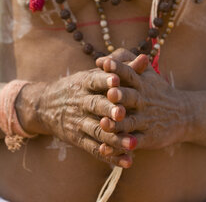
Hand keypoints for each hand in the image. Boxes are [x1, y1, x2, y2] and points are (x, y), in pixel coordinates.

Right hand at [16, 68, 137, 167]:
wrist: (46, 105)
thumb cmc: (79, 86)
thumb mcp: (94, 74)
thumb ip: (122, 68)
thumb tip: (145, 58)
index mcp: (84, 83)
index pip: (94, 80)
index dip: (105, 80)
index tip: (116, 79)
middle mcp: (81, 102)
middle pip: (95, 105)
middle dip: (109, 109)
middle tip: (122, 112)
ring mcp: (78, 122)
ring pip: (97, 130)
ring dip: (114, 137)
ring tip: (132, 143)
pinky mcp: (78, 139)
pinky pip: (94, 148)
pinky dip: (110, 156)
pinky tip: (127, 160)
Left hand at [97, 56, 189, 152]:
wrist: (183, 114)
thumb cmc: (156, 90)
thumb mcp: (146, 73)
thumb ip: (125, 62)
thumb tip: (102, 59)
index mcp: (141, 83)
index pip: (128, 73)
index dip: (117, 68)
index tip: (105, 63)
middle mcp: (143, 100)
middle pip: (130, 97)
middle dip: (120, 95)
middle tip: (110, 93)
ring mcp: (146, 120)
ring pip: (130, 122)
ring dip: (117, 123)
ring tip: (104, 123)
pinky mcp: (147, 138)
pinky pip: (133, 142)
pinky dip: (120, 146)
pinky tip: (106, 149)